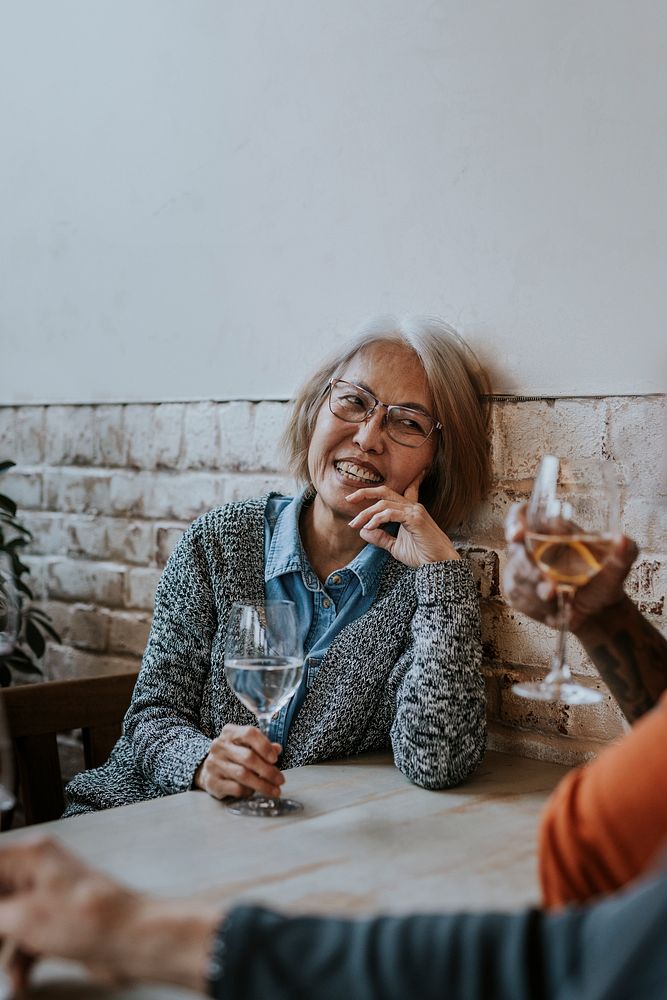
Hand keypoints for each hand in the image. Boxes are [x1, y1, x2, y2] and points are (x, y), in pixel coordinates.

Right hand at [0, 838, 140, 991]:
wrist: (130, 940)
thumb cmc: (95, 918)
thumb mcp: (23, 918)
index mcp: (33, 854)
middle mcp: (41, 869)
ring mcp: (50, 896)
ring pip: (8, 921)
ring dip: (5, 949)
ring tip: (8, 967)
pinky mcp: (58, 919)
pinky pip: (26, 937)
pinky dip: (20, 958)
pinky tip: (21, 976)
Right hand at [194, 723, 283, 799]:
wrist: (207, 770)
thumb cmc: (232, 756)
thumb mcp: (246, 746)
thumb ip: (262, 746)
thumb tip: (277, 749)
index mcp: (230, 732)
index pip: (249, 733)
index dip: (264, 746)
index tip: (275, 759)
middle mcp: (219, 746)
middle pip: (248, 757)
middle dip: (268, 771)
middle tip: (280, 780)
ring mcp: (214, 764)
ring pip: (243, 775)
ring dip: (262, 784)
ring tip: (274, 790)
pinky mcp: (212, 782)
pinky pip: (236, 788)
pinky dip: (248, 791)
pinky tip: (254, 792)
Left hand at [346, 472, 458, 566]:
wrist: (439, 564)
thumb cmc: (421, 555)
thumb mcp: (395, 546)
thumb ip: (380, 538)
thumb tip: (363, 531)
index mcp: (408, 510)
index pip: (391, 493)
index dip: (373, 491)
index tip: (355, 495)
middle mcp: (412, 506)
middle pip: (384, 491)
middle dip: (364, 493)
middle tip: (348, 500)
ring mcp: (414, 510)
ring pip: (383, 503)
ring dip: (366, 513)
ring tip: (355, 524)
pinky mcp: (415, 518)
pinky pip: (390, 513)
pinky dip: (377, 519)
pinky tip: (369, 527)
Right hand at [503, 502, 637, 630]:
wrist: (598, 611)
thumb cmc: (604, 580)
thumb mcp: (618, 564)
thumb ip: (624, 552)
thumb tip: (623, 541)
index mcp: (549, 530)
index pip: (520, 515)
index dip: (515, 520)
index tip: (519, 533)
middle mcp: (529, 547)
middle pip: (516, 551)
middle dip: (530, 570)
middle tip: (550, 587)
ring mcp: (520, 570)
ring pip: (519, 579)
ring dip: (540, 593)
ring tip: (563, 600)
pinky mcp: (518, 593)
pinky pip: (521, 598)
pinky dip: (540, 607)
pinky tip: (558, 610)